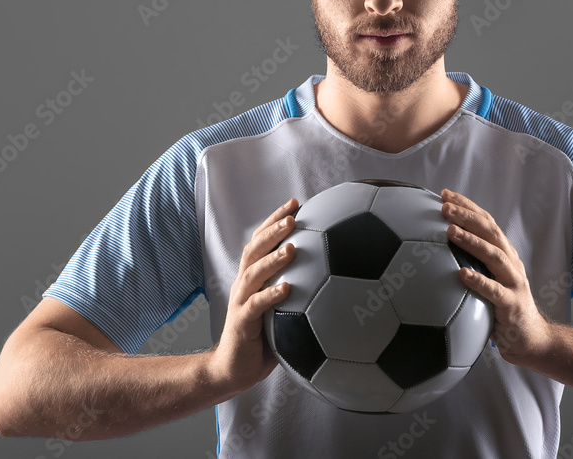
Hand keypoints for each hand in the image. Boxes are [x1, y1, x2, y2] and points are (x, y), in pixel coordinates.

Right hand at [207, 197, 297, 396]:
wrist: (233, 369)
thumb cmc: (263, 340)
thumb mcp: (283, 312)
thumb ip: (300, 294)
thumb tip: (339, 281)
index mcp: (253, 278)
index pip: (261, 241)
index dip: (274, 220)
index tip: (295, 203)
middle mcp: (244, 285)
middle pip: (254, 249)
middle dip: (273, 229)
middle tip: (293, 215)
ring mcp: (241, 302)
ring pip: (253, 273)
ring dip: (272, 258)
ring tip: (290, 246)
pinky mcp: (242, 323)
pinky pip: (255, 306)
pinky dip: (270, 295)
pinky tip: (286, 288)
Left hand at [440, 188, 553, 365]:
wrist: (530, 338)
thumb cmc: (502, 305)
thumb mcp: (488, 278)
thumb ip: (470, 261)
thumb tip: (433, 246)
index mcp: (504, 254)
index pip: (486, 223)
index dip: (468, 207)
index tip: (444, 194)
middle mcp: (511, 263)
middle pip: (491, 232)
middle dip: (468, 216)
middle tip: (444, 206)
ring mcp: (514, 283)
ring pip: (494, 256)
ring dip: (472, 242)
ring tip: (451, 231)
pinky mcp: (512, 305)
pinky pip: (494, 291)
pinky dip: (478, 281)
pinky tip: (461, 274)